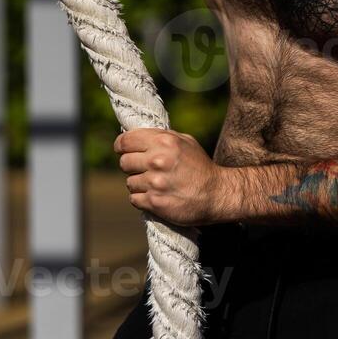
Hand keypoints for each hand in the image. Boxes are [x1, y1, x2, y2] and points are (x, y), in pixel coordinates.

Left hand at [114, 128, 228, 226]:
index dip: (121, 146)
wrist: (216, 194)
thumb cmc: (200, 166)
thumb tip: (135, 136)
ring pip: (129, 182)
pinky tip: (155, 196)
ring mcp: (155, 183)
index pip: (125, 141)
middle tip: (143, 169)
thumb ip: (160, 137)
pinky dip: (142, 199)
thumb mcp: (185, 141)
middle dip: (131, 166)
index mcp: (164, 142)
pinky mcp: (155, 202)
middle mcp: (157, 161)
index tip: (123, 150)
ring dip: (138, 184)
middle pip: (123, 162)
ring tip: (154, 184)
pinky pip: (134, 199)